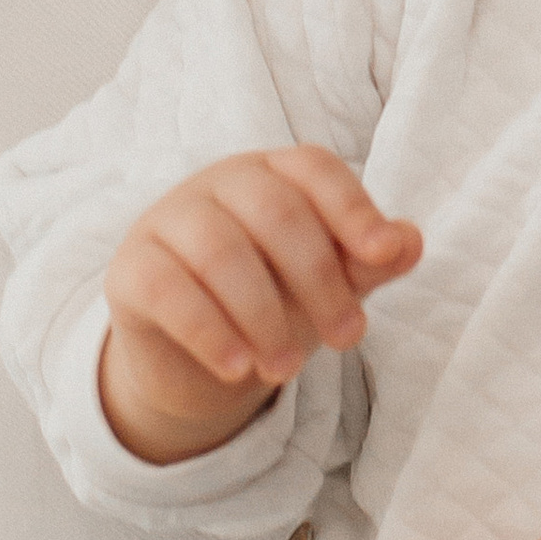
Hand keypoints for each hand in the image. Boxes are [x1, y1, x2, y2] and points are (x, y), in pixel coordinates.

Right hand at [98, 146, 422, 465]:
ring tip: (289, 368)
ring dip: (263, 315)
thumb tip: (411, 242)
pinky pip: (167, 290)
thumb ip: (368, 261)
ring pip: (220, 251)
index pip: (314, 170)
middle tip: (349, 339)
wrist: (199, 358)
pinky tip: (238, 369)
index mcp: (273, 172)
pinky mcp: (130, 269)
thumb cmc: (276, 299)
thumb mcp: (330, 282)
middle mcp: (220, 182)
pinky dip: (209, 331)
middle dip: (319, 279)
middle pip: (275, 213)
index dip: (353, 209)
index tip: (386, 257)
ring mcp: (168, 219)